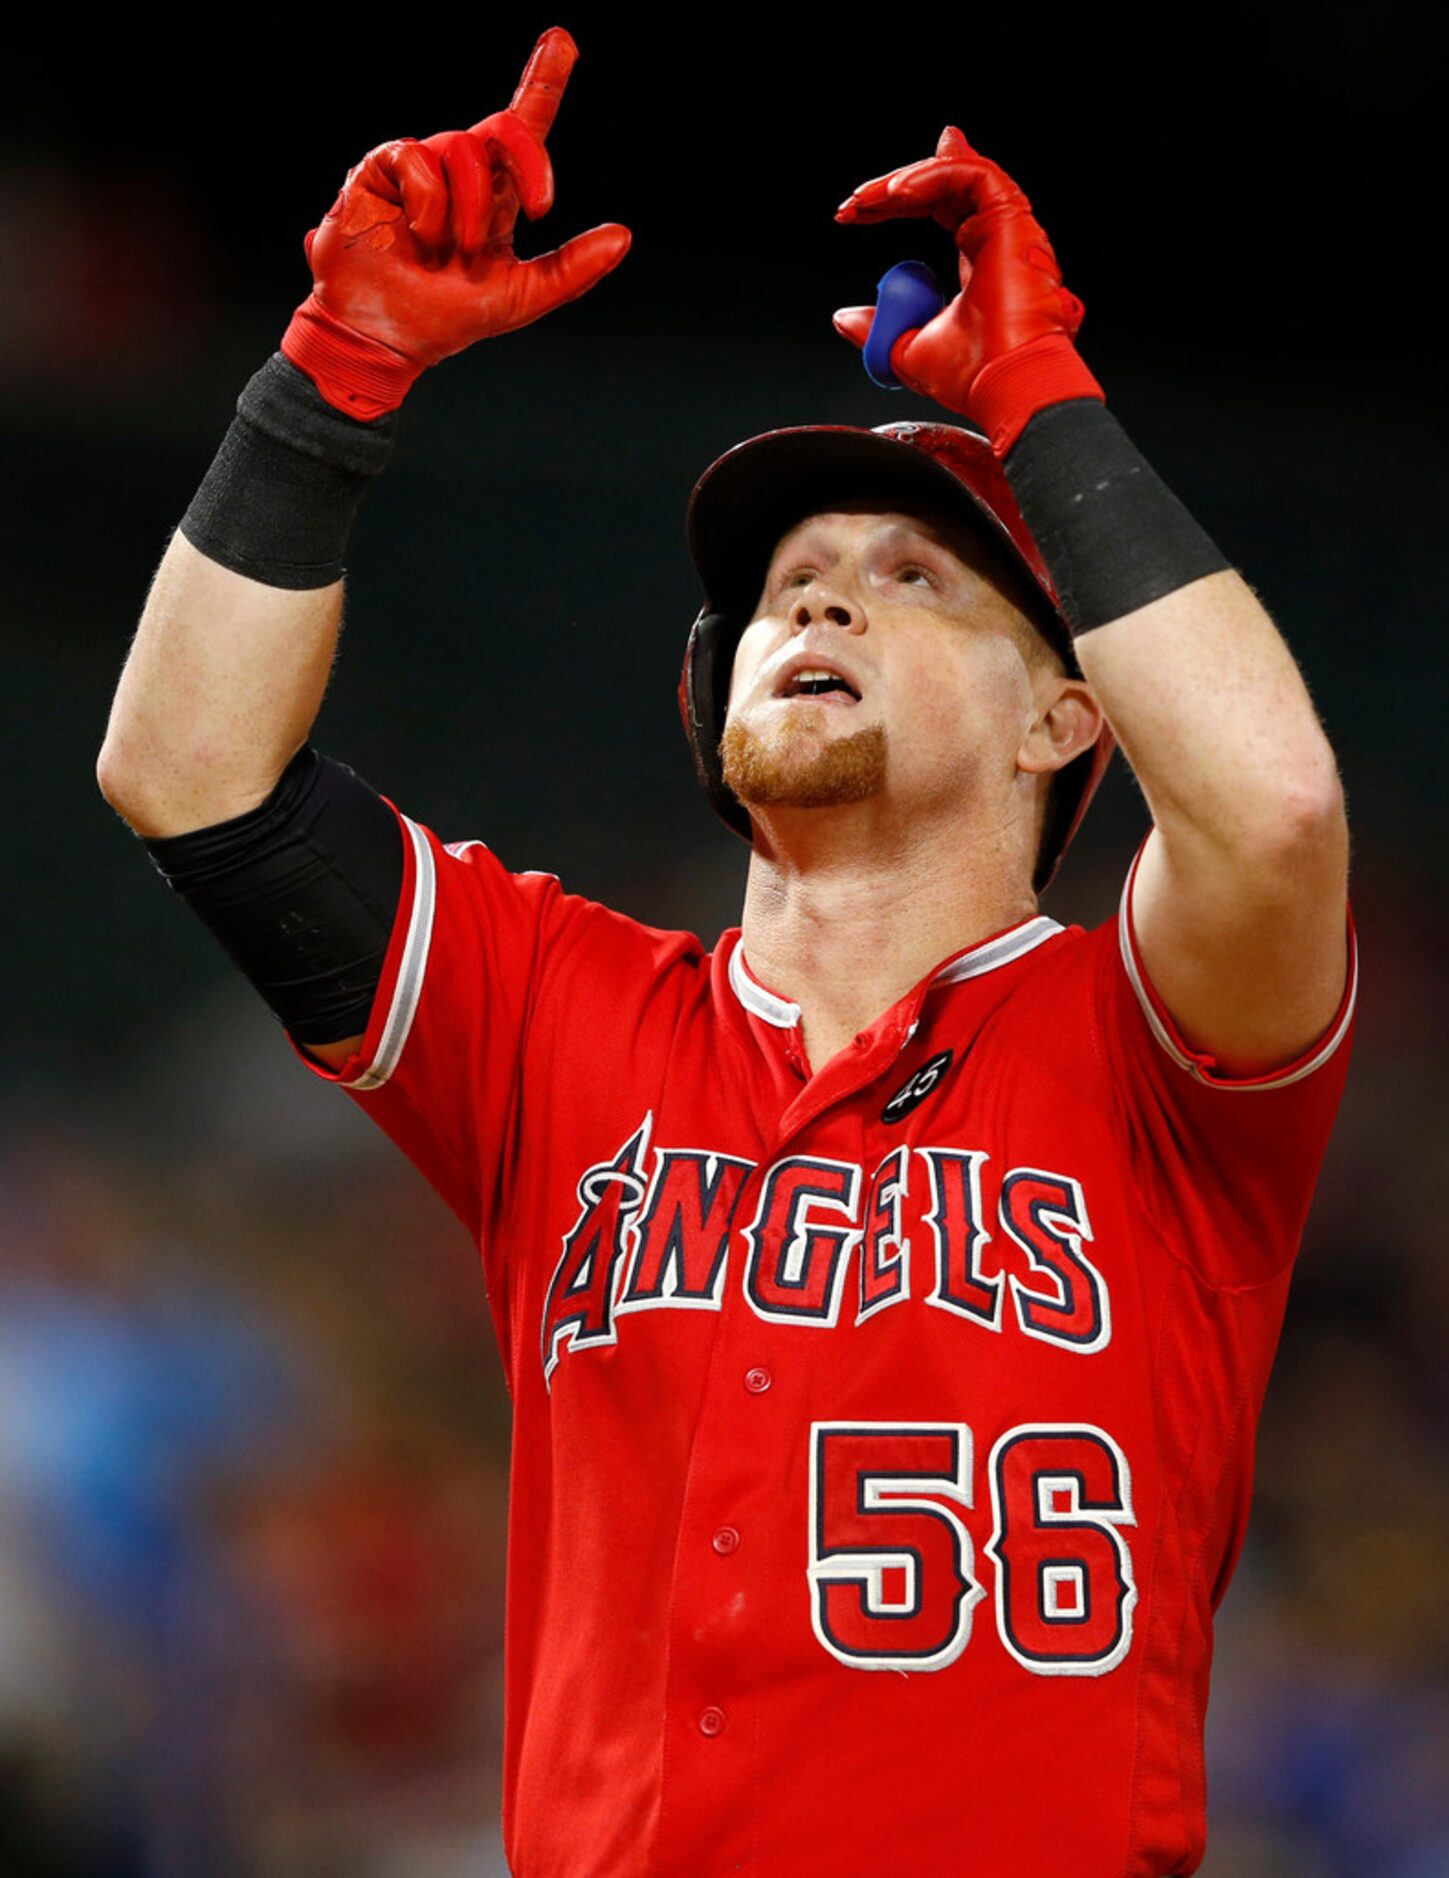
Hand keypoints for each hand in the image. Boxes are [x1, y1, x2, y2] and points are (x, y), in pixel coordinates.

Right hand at [282, 26, 631, 417]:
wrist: (386, 336)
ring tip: (452, 249)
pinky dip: (429, 203)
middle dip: (530, 160)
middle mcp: (462, 173)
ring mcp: (422, 168)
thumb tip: (624, 236)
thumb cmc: (448, 318)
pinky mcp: (382, 168)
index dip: (543, 81)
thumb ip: (572, 269)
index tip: (563, 42)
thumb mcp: (522, 297)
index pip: (524, 129)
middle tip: (540, 206)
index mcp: (497, 196)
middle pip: (506, 128)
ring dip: (470, 206)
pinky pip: (418, 158)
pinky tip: (418, 236)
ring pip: (464, 148)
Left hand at [832, 127, 1101, 453]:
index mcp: (980, 263)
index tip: (853, 216)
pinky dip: (931, 175)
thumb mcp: (905, 350)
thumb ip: (878, 329)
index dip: (895, 205)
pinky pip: (971, 175)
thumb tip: (845, 319)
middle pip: (943, 186)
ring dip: (905, 179)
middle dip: (891, 187)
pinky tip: (896, 194)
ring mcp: (1008, 227)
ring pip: (955, 174)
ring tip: (865, 200)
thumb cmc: (973, 376)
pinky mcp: (1013, 218)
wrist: (1006, 385)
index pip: (939, 210)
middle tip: (852, 203)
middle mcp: (997, 240)